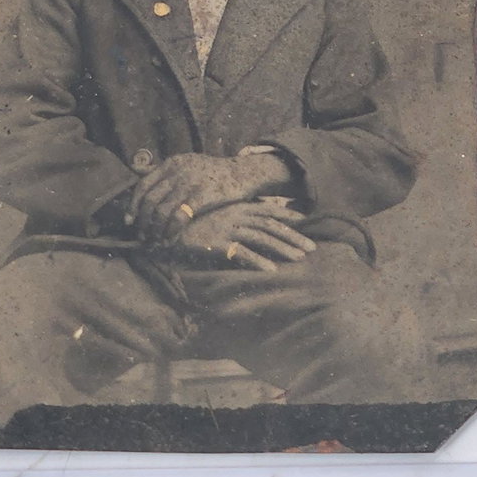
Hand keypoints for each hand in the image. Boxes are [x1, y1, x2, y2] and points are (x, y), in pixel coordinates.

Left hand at [129, 152, 292, 242]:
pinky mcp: (203, 196)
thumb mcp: (189, 164)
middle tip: (143, 236)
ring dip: (155, 230)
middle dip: (143, 222)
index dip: (133, 205)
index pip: (143, 185)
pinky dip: (171, 231)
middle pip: (150, 200)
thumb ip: (167, 172)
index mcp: (172, 163)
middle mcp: (178, 171)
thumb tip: (138, 173)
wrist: (245, 173)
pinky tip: (171, 240)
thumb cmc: (216, 173)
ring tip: (155, 241)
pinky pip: (178, 217)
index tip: (130, 220)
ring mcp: (190, 183)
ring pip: (161, 211)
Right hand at [166, 198, 316, 271]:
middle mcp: (235, 215)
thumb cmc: (193, 224)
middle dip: (293, 237)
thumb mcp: (217, 215)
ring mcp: (226, 228)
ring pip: (261, 238)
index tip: (306, 222)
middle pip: (271, 225)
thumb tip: (256, 221)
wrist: (164, 229)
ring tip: (299, 259)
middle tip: (312, 249)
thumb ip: (236, 216)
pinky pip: (241, 254)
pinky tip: (271, 270)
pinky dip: (257, 261)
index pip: (268, 210)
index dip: (288, 216)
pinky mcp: (216, 244)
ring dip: (282, 249)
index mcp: (236, 207)